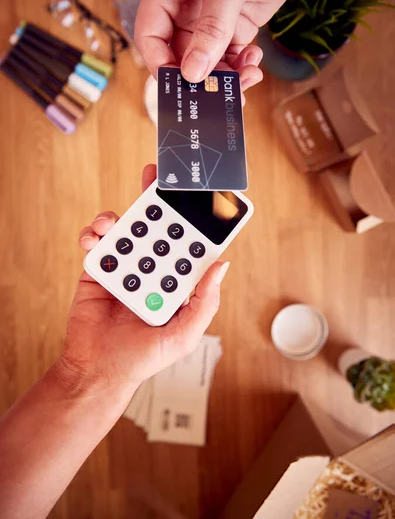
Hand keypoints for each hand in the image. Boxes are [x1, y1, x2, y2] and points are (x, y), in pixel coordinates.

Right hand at [58, 165, 228, 393]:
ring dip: (120, 217)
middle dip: (157, 202)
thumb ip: (203, 303)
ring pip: (126, 230)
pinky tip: (95, 237)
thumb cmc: (143, 357)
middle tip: (156, 175)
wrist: (97, 370)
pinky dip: (94, 234)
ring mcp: (126, 266)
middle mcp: (153, 268)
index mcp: (176, 281)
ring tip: (113, 220)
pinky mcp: (100, 269)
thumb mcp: (183, 335)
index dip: (195, 222)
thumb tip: (221, 265)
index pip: (188, 245)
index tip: (200, 197)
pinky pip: (98, 243)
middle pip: (157, 229)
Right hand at [135, 0, 321, 87]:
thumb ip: (212, 28)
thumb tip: (194, 72)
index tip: (181, 86)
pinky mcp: (237, 23)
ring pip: (206, 61)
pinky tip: (254, 64)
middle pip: (179, 55)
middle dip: (197, 76)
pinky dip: (241, 67)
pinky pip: (231, 56)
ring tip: (246, 78)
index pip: (151, 35)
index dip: (161, 64)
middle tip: (216, 93)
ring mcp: (211, 17)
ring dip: (223, 76)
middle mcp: (185, 6)